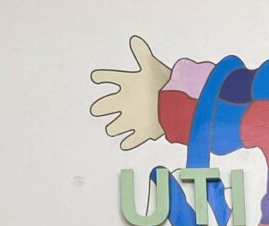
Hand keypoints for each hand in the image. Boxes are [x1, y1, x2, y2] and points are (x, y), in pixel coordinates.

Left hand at [90, 35, 170, 150]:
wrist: (173, 105)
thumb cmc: (163, 84)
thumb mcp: (151, 65)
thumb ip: (142, 54)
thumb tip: (134, 39)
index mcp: (125, 83)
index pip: (106, 77)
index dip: (100, 76)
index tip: (95, 78)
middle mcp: (123, 103)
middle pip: (103, 107)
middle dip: (98, 109)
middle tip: (96, 110)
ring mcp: (132, 120)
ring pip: (113, 128)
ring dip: (112, 128)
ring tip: (111, 129)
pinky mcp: (142, 133)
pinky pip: (131, 141)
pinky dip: (127, 143)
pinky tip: (124, 144)